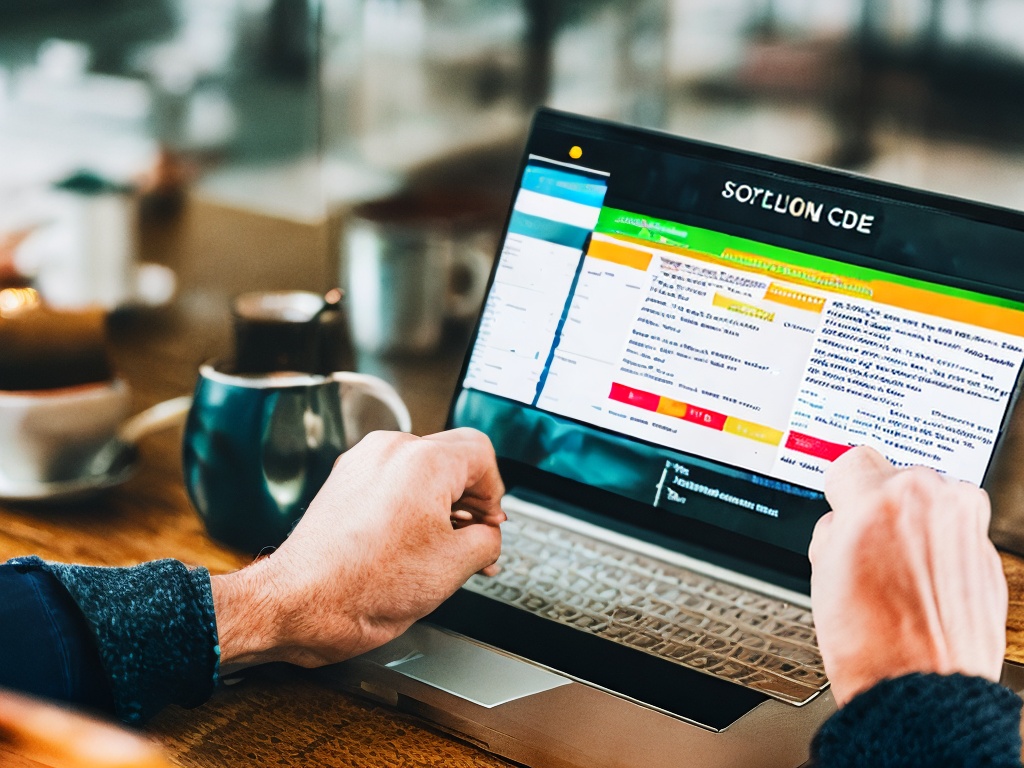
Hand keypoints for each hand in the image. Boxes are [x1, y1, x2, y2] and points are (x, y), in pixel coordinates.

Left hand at [210, 428, 504, 670]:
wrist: (301, 603)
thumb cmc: (361, 587)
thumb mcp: (454, 567)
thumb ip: (489, 540)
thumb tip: (489, 535)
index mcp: (423, 461)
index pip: (482, 454)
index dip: (495, 493)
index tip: (491, 522)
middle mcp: (390, 451)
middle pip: (452, 458)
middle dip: (470, 499)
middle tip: (476, 538)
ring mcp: (363, 464)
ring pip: (422, 470)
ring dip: (440, 504)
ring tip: (443, 548)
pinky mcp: (345, 482)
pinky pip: (392, 482)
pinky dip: (410, 507)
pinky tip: (412, 545)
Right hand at [810, 446, 1006, 706]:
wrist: (920, 691)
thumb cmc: (871, 641)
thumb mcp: (821, 568)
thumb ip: (835, 525)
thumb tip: (843, 518)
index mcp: (885, 495)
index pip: (852, 461)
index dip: (839, 489)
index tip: (839, 503)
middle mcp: (936, 501)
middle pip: (897, 480)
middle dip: (879, 509)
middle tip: (862, 548)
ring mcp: (969, 529)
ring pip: (930, 507)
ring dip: (913, 528)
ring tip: (892, 573)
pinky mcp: (989, 558)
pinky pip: (954, 538)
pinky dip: (937, 554)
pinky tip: (918, 588)